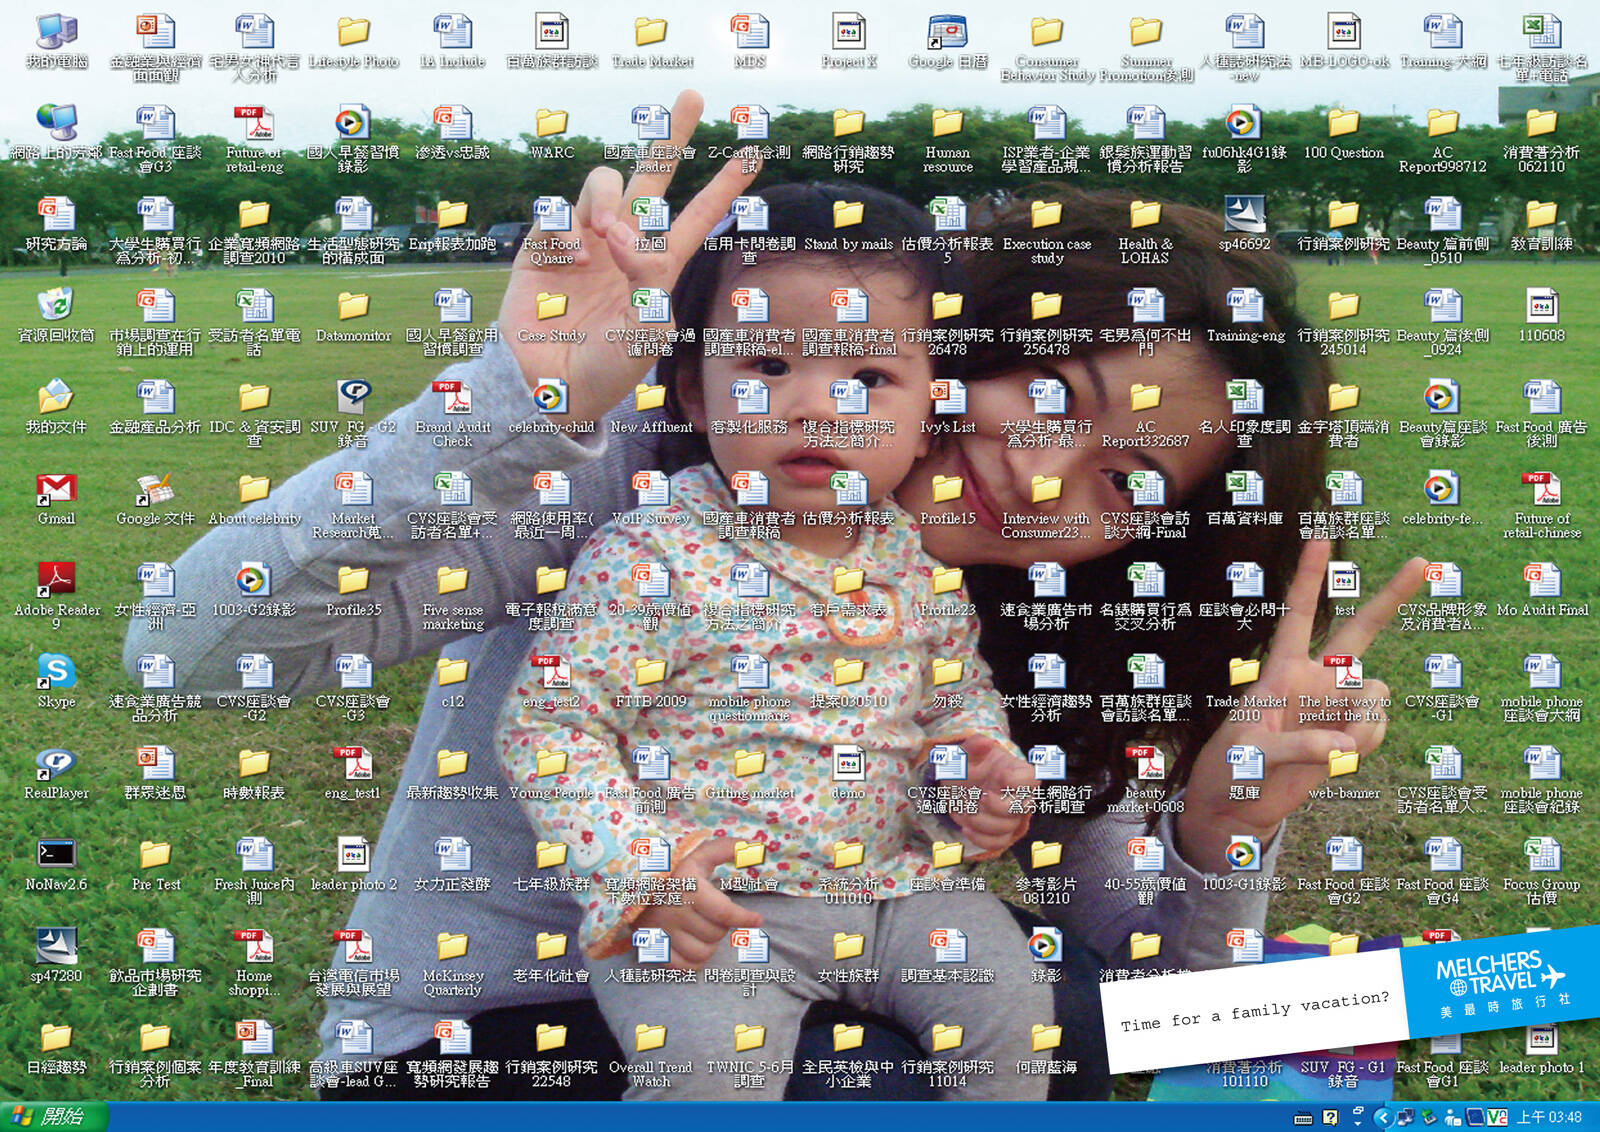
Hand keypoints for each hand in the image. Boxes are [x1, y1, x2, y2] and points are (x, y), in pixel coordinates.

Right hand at [498, 90, 760, 427]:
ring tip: (605, 237)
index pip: (696, 219)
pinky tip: (575, 264)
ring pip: (603, 184)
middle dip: (672, 137)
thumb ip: (647, 280)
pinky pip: (558, 212)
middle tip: (694, 95)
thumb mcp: (644, 333)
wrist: (550, 389)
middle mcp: (623, 245)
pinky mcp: (544, 246)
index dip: (724, 188)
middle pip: (651, 178)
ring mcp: (583, 241)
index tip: (753, 154)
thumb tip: (623, 233)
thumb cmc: (605, 370)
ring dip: (608, 201)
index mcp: (657, 266)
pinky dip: (569, 231)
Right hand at [629, 837, 762, 970]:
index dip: (745, 919)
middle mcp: (672, 910)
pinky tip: (694, 943)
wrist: (634, 883)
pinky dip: (695, 960)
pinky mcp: (653, 946)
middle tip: (715, 914)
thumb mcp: (700, 854)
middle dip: (722, 925)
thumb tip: (757, 847)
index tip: (757, 920)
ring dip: (710, 943)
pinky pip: (684, 967)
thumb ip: (728, 848)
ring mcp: (661, 931)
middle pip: (716, 933)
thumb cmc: (675, 868)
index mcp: (686, 886)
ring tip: (704, 927)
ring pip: (703, 952)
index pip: (724, 913)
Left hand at [950, 736, 1035, 855]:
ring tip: (963, 810)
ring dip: (982, 822)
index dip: (1018, 780)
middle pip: (1024, 807)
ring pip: (1008, 827)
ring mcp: (1011, 816)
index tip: (998, 776)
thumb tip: (985, 742)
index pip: (1033, 778)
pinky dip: (981, 839)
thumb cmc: (969, 764)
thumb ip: (975, 745)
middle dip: (999, 806)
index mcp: (1018, 772)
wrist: (957, 784)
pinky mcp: (1000, 833)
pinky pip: (999, 843)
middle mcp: (1020, 796)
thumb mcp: (968, 751)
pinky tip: (965, 828)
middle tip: (978, 797)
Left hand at [1177, 540, 1426, 872]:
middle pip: (1360, 630)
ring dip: (1361, 719)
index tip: (1321, 537)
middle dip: (1391, 597)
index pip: (1297, 615)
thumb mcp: (1250, 754)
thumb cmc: (1232, 769)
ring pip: (1376, 693)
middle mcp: (1315, 680)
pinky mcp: (1352, 734)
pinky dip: (1363, 742)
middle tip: (1423, 562)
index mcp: (1279, 670)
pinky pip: (1377, 727)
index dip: (1310, 578)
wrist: (1240, 806)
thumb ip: (1296, 746)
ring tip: (1329, 747)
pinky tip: (1338, 758)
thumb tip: (1343, 743)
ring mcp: (1338, 706)